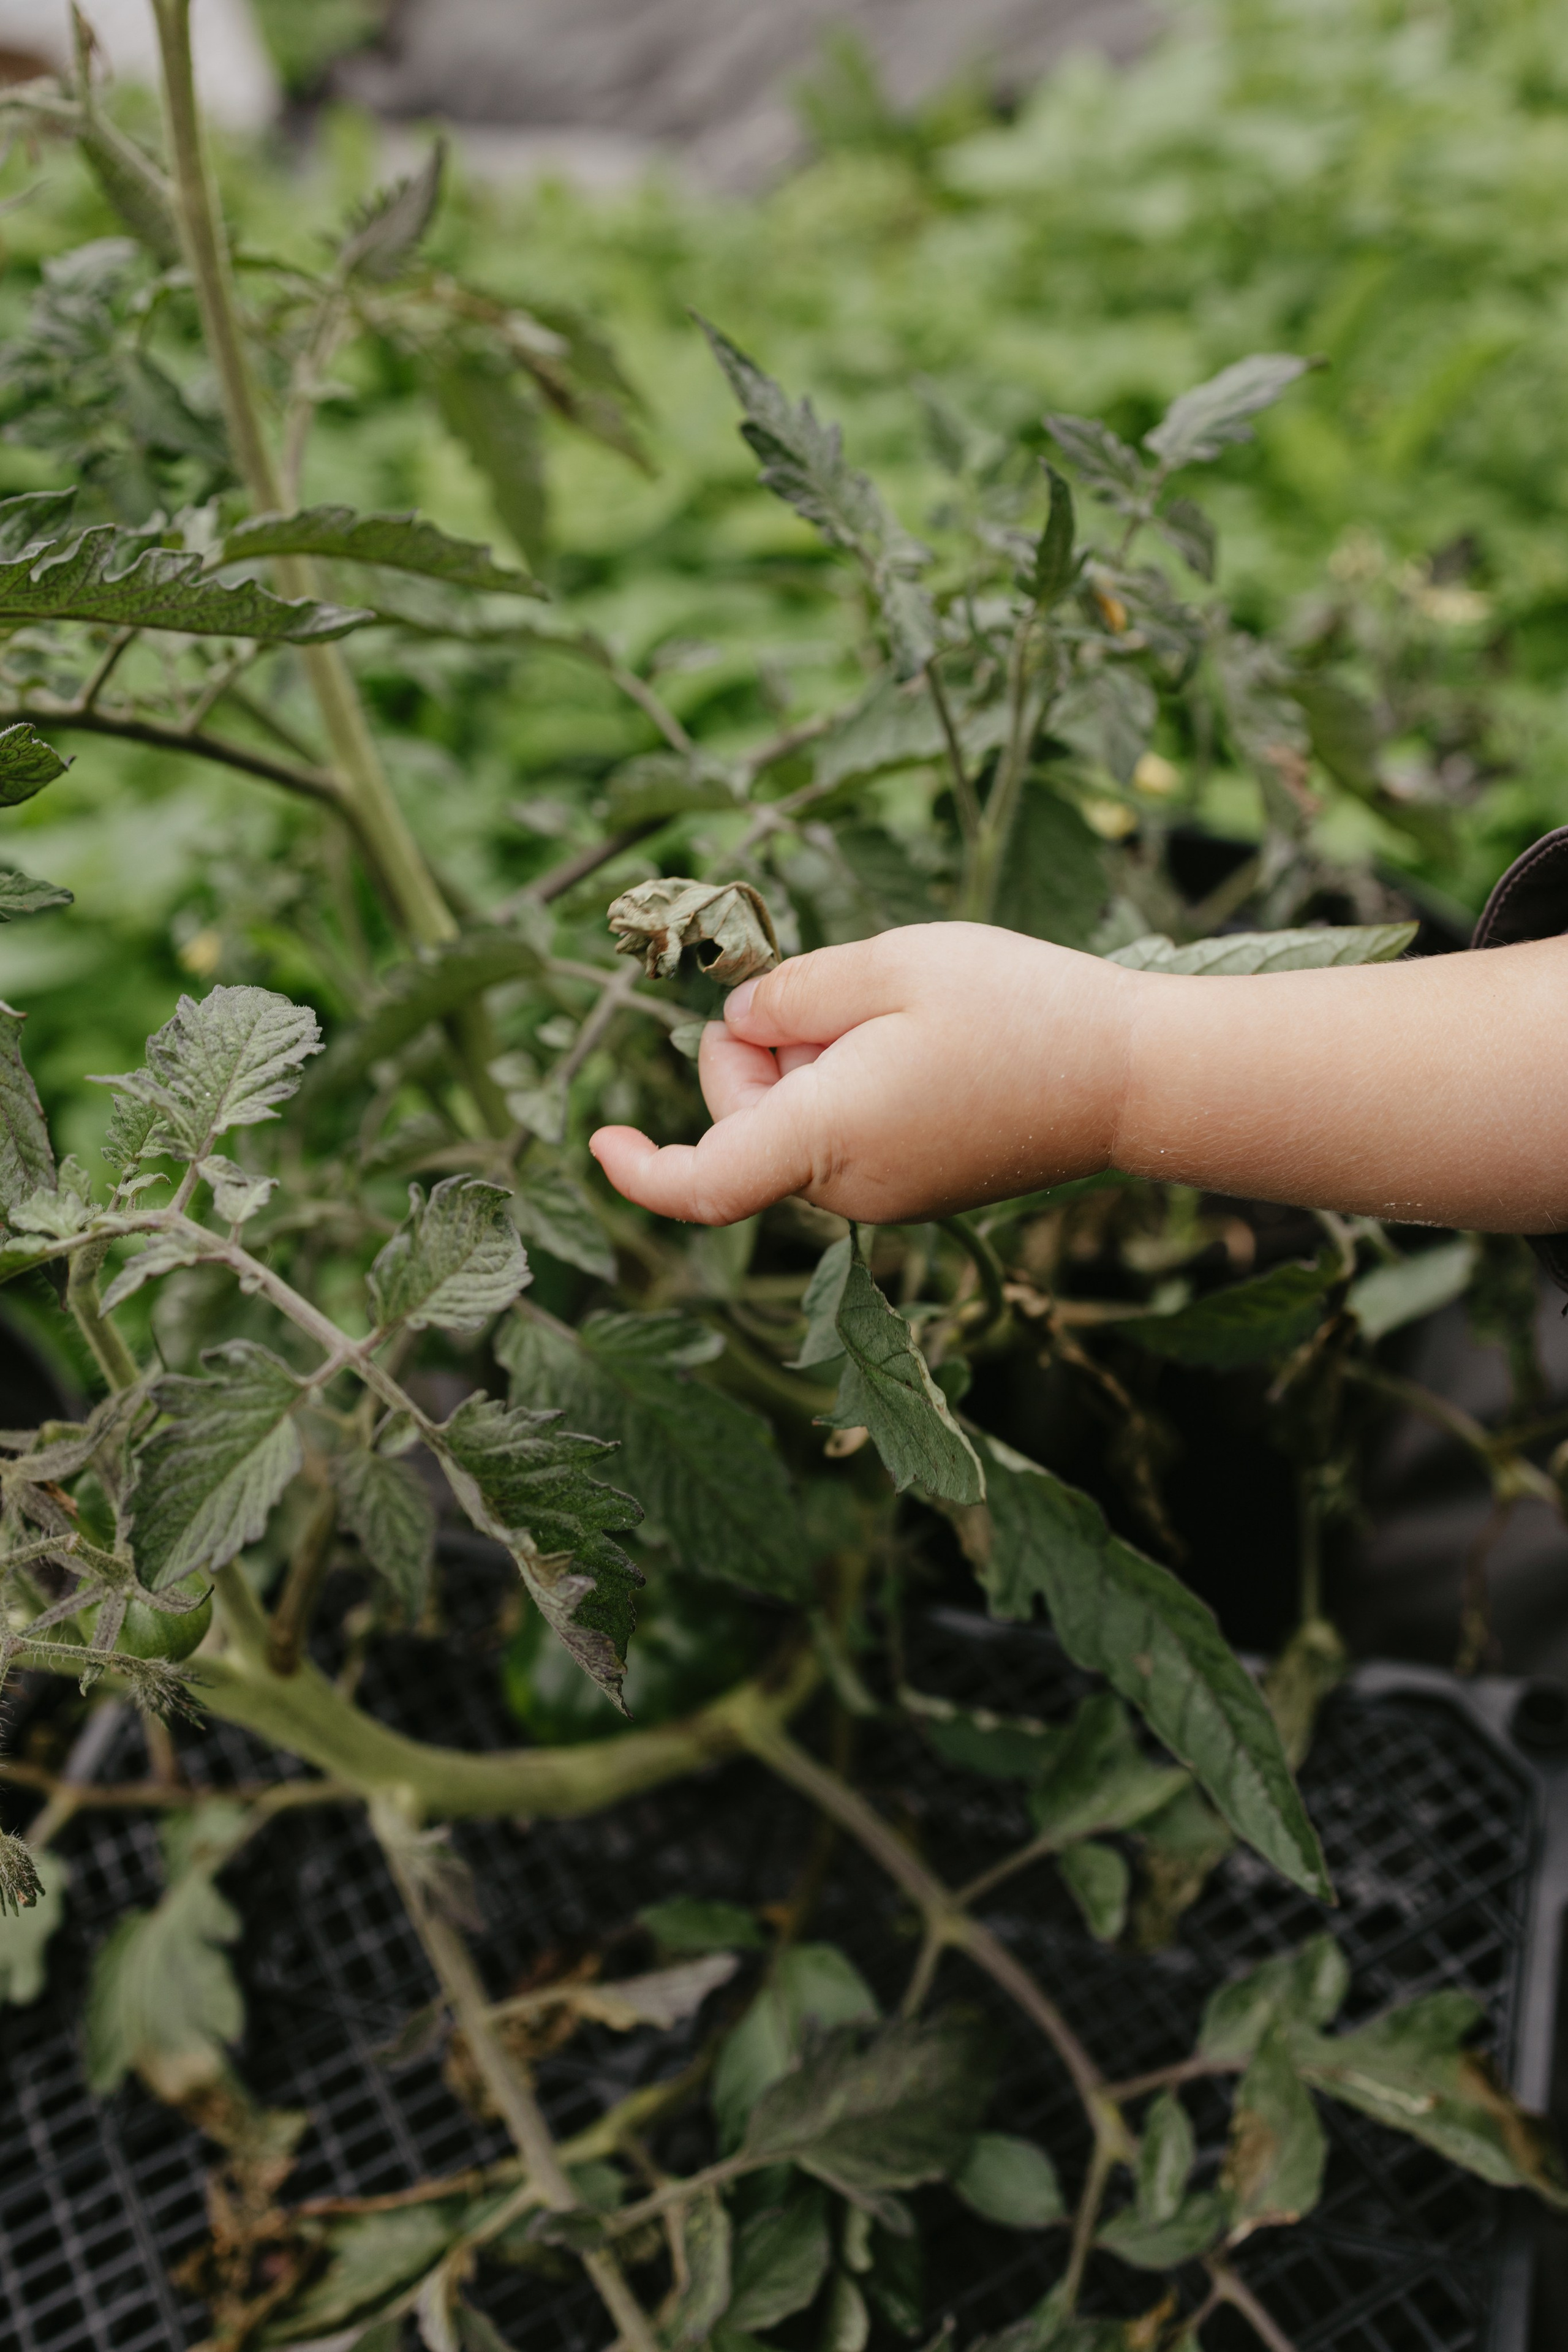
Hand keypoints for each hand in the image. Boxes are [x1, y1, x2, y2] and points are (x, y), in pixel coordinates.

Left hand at [589, 922, 1134, 1225]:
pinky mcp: (916, 1186)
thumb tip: (740, 1023)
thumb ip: (793, 995)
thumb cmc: (1019, 1010)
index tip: (598, 1140)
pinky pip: (842, 1132)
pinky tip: (920, 1042)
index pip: (703, 1184)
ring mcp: (884, 1195)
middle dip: (758, 1049)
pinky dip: (850, 1082)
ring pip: (794, 1121)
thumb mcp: (891, 965)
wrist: (1133, 1076)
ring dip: (813, 1061)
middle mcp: (847, 1186)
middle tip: (833, 988)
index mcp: (828, 1137)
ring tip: (901, 1014)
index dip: (639, 1171)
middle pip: (743, 1120)